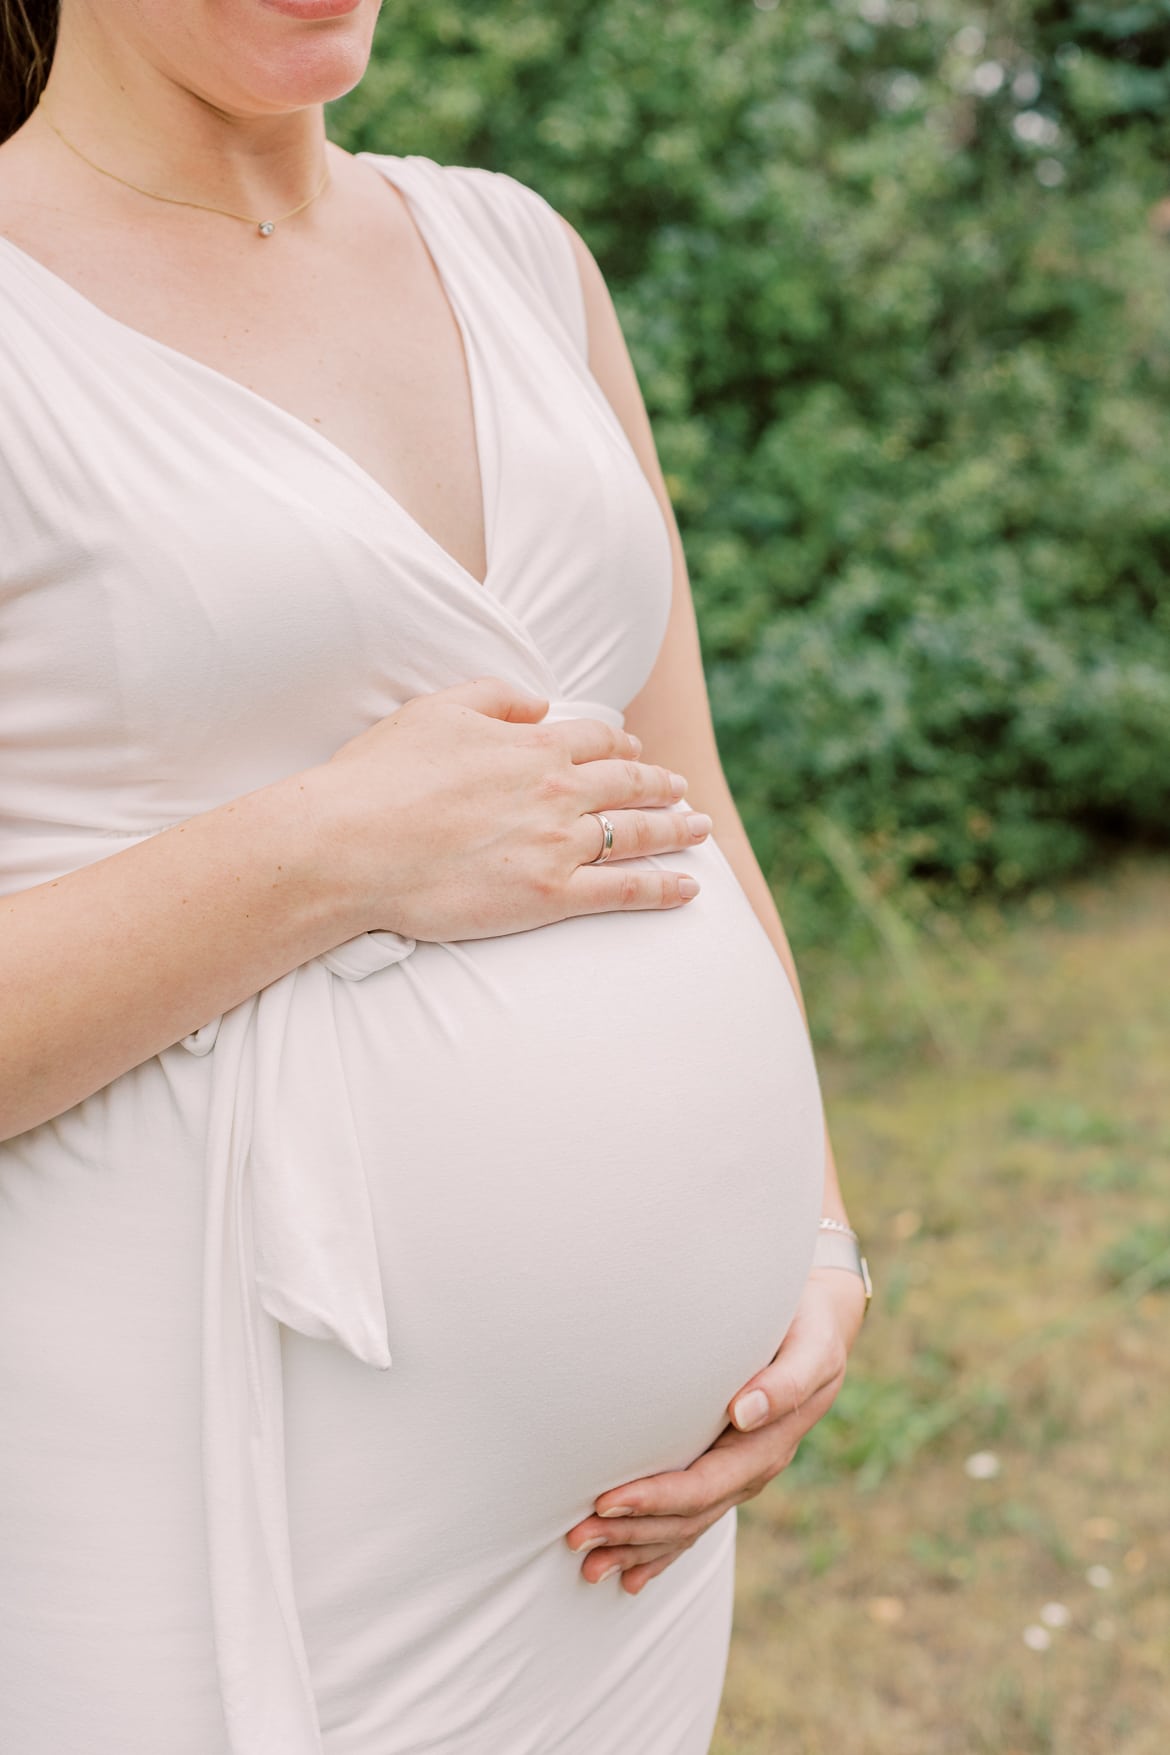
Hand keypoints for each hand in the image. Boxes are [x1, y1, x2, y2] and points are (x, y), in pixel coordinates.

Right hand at [298, 675, 712, 941]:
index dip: (622, 747)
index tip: (638, 753)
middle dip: (661, 787)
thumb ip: (494, 696)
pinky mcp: (550, 895)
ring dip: (676, 830)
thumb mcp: (435, 710)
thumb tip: (539, 702)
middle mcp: (555, 790)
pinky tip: (688, 887)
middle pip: (627, 784)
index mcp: (529, 744)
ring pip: (636, 832)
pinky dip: (663, 887)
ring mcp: (557, 844)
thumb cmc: (379, 778)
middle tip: (683, 793)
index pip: (595, 741)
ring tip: (699, 830)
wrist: (350, 845)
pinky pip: (624, 890)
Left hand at [565, 1267, 866, 1593]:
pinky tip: (631, 1574)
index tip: (607, 1502)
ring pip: (686, 1526)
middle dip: (632, 1532)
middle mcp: (753, 1470)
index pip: (703, 1486)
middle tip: (576, 1538)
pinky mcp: (729, 1470)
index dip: (654, 1499)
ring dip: (637, 1547)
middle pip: (688, 1516)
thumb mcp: (812, 1349)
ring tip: (588, 1565)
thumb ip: (784, 1383)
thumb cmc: (810, 1328)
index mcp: (767, 1445)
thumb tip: (742, 1412)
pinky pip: (695, 1519)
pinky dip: (661, 1550)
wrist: (823, 1329)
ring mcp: (741, 1476)